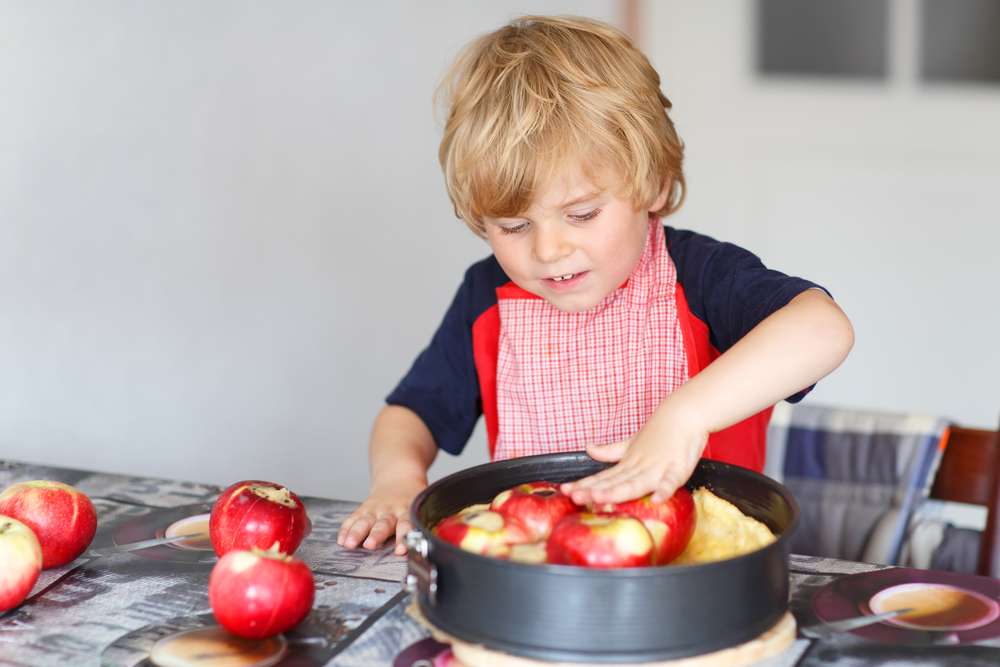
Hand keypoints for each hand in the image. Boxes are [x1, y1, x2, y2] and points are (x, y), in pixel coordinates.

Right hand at [337, 480, 424, 555]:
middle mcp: (390, 511)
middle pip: (383, 524)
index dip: (403, 538)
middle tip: (370, 545)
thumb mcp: (420, 508)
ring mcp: (375, 510)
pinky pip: (353, 519)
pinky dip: (346, 529)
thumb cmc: (411, 499)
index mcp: (407, 511)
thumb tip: (429, 548)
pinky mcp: (363, 510)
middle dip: (376, 535)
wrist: (399, 478)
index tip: (400, 550)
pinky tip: (342, 539)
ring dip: (357, 533)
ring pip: (365, 521)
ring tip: (350, 544)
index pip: (406, 525)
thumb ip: (421, 526)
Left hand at [560, 419, 706, 505]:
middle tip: (574, 496)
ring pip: (636, 482)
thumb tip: (588, 448)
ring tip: (600, 498)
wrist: (685, 412)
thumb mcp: (632, 442)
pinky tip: (656, 499)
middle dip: (594, 490)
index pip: (603, 476)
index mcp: (628, 463)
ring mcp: (657, 467)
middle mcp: (638, 466)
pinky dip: (664, 489)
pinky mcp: (678, 467)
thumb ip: (610, 451)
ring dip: (618, 491)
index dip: (584, 484)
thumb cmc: (660, 431)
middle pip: (614, 482)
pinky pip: (671, 481)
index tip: (565, 490)